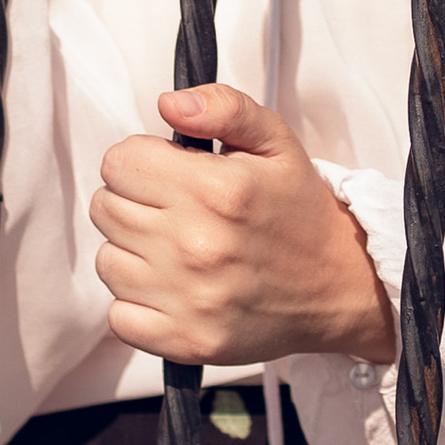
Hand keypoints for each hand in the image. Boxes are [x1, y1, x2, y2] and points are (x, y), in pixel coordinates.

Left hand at [90, 86, 397, 367]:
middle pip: (106, 209)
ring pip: (107, 261)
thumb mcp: (276, 141)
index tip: (168, 172)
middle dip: (134, 201)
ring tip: (174, 249)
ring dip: (133, 252)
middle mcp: (199, 245)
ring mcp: (190, 299)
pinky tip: (171, 287)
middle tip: (175, 210)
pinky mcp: (186, 341)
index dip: (141, 160)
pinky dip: (136, 303)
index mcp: (218, 190)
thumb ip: (224, 107)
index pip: (119, 162)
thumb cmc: (299, 210)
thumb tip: (169, 103)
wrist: (339, 287)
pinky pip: (118, 317)